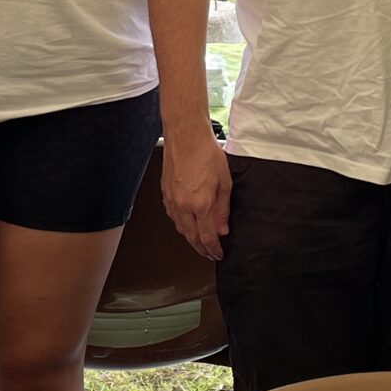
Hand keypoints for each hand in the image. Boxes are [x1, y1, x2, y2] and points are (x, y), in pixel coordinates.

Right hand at [161, 125, 232, 260]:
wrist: (186, 136)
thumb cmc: (206, 153)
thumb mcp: (224, 182)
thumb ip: (223, 209)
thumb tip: (222, 228)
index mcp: (200, 204)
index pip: (207, 237)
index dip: (213, 249)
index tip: (219, 254)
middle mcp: (183, 206)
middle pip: (191, 237)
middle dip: (201, 248)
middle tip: (210, 253)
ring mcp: (171, 200)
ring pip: (180, 228)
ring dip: (190, 238)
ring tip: (200, 241)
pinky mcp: (165, 193)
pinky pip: (173, 216)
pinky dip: (181, 224)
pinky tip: (187, 223)